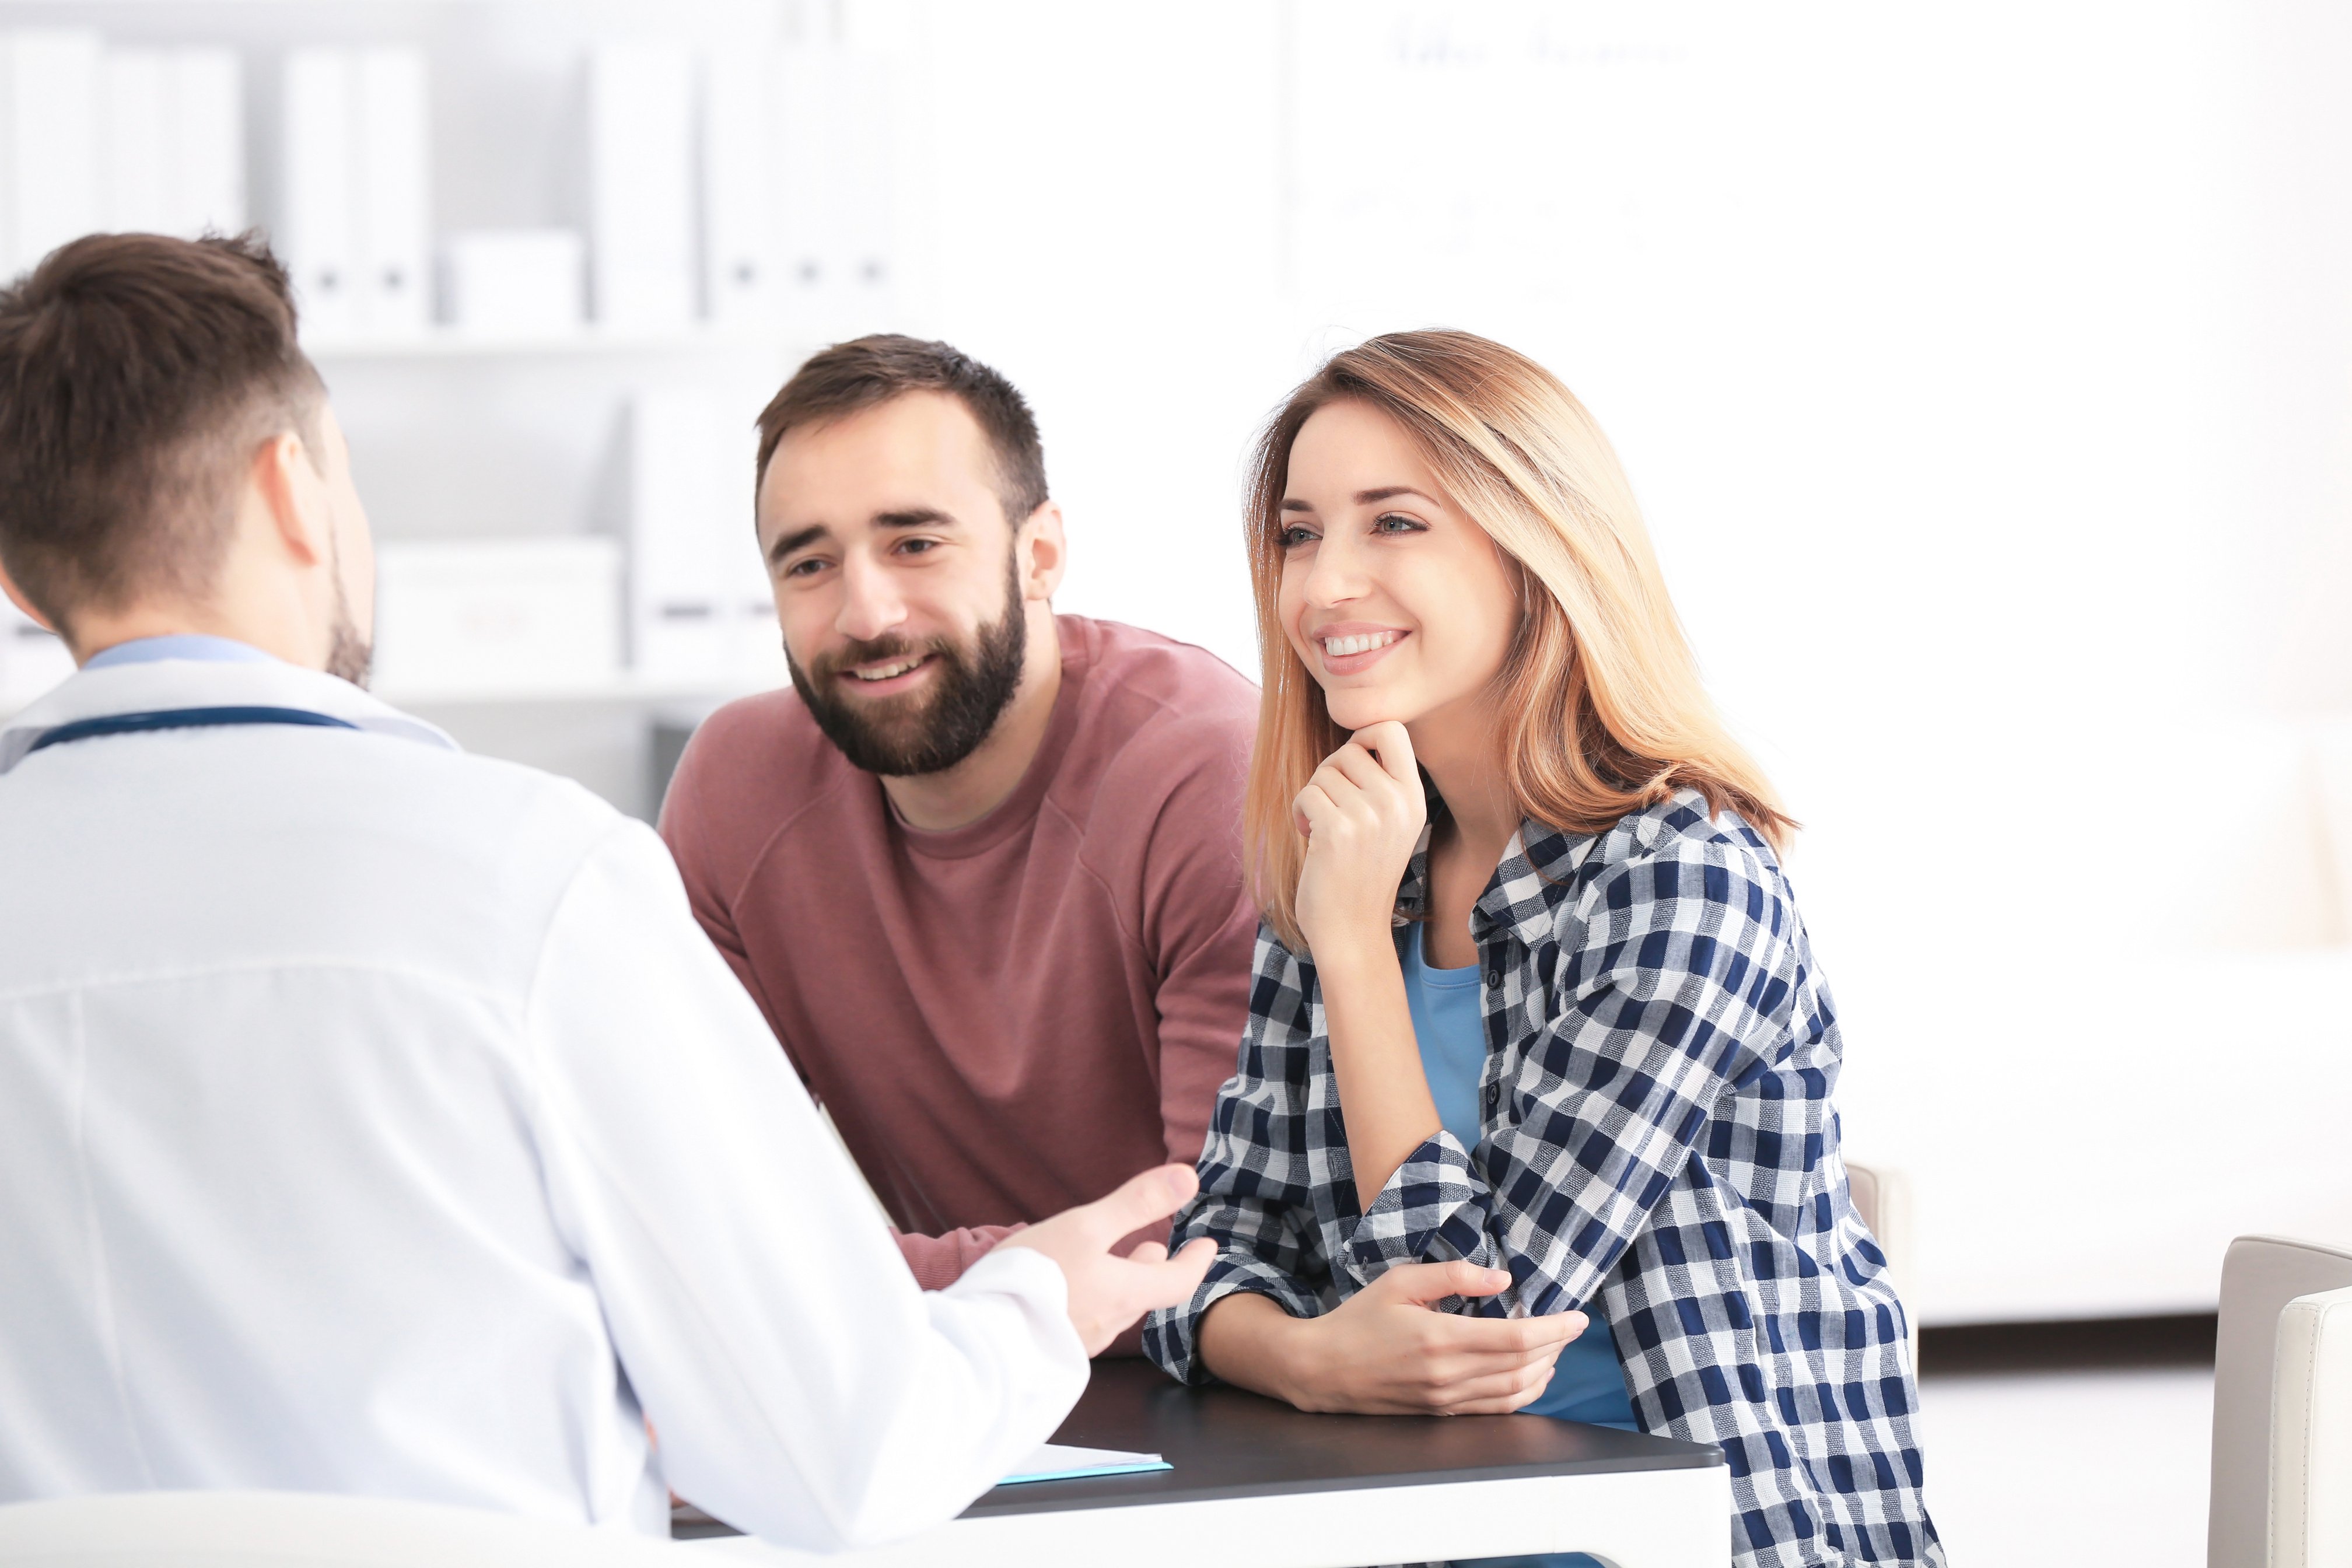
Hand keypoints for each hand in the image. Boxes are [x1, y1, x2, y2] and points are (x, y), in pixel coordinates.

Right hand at [1000, 1165, 1217, 1355]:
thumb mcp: (1086, 1226)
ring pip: (1112, 1309)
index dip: (1195, 1261)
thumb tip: (1190, 1179)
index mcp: (1125, 1293)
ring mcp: (1078, 1341)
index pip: (1178, 1282)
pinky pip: (1082, 1321)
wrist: (980, 1341)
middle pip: (1142, 1295)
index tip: (1206, 1245)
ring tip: (1112, 1264)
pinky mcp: (1049, 1349)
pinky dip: (1089, 1299)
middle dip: (1152, 1269)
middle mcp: (1108, 1324)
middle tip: (1155, 1249)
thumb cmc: (1034, 1277)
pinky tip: (1067, 1291)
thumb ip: (1136, 1203)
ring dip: (1119, 1284)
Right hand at [1200, 1261, 1583, 1415]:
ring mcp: (1445, 1399)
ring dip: (1544, 1371)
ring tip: (1556, 1349)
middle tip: (1572, 1327)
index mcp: (1440, 1338)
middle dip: (1556, 1346)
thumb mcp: (1401, 1281)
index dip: (1554, 1329)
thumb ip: (1454, 1276)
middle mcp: (1448, 1374)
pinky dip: (1522, 1394)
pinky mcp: (1441, 1412)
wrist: (1323, 1369)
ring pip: (1514, 1392)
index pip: (1515, 1338)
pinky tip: (1531, 1376)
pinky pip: (1495, 1409)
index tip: (1578, 1317)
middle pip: (1522, 1366)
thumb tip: (1501, 1279)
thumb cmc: (1359, 1319)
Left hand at [1292, 721, 1425, 953]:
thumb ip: (1382, 784)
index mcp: (1414, 797)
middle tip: (1330, 805)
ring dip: (1313, 796)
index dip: (1363, 735)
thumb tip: (1356, 740)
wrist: (1353, 930)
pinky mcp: (1337, 830)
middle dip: (1330, 772)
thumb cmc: (1362, 874)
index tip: (1350, 763)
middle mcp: (1397, 802)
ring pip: (1324, 773)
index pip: (1392, 729)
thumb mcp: (1391, 825)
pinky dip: (1300, 812)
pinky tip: (1310, 837)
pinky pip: (1306, 794)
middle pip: (1349, 749)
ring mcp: (1369, 815)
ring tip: (1322, 828)